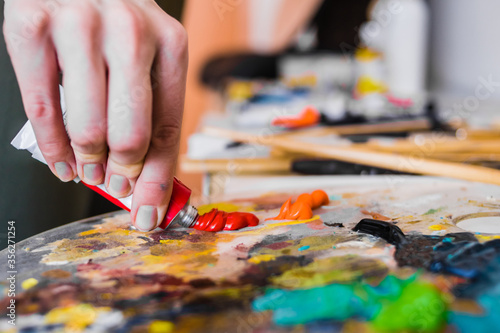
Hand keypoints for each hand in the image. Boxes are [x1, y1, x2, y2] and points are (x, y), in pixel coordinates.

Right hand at [4, 0, 187, 230]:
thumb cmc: (112, 18)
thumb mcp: (144, 52)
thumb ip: (146, 107)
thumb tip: (144, 176)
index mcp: (169, 42)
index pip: (169, 128)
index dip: (160, 178)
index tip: (151, 210)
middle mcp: (130, 32)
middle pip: (132, 135)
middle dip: (124, 173)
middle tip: (116, 185)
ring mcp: (80, 27)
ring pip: (88, 128)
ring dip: (89, 162)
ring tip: (88, 170)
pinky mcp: (32, 26)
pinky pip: (43, 110)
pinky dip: (53, 149)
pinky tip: (63, 162)